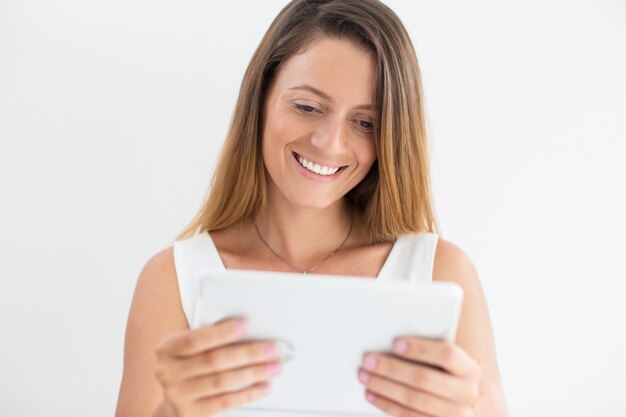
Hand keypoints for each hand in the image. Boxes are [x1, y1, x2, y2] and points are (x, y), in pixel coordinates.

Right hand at [154, 317, 282, 416]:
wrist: (175, 399)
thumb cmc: (189, 365)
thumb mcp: (190, 347)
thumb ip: (209, 338)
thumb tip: (246, 330)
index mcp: (167, 349)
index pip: (197, 338)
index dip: (223, 332)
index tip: (246, 325)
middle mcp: (168, 372)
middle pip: (214, 360)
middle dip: (248, 353)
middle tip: (271, 349)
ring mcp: (177, 395)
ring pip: (223, 381)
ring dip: (254, 373)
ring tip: (273, 367)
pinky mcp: (190, 413)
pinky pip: (224, 402)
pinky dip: (247, 393)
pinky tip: (262, 386)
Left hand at [357, 337, 480, 416]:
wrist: (457, 405)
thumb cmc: (443, 373)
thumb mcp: (444, 361)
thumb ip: (428, 348)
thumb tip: (394, 338)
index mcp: (470, 369)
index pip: (448, 355)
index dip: (421, 349)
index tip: (395, 343)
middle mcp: (467, 394)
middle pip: (425, 378)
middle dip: (392, 368)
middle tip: (368, 360)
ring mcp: (456, 414)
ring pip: (414, 399)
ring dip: (384, 386)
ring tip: (364, 375)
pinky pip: (408, 416)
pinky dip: (387, 404)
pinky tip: (372, 394)